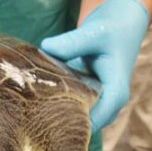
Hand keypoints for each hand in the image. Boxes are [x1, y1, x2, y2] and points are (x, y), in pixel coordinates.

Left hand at [41, 0, 148, 131]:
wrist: (121, 25)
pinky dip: (56, 103)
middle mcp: (109, 104)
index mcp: (115, 93)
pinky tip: (37, 96)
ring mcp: (99, 104)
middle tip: (29, 114)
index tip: (42, 119)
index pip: (93, 121)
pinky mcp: (88, 99)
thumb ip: (72, 42)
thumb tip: (45, 47)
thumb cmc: (112, 29)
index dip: (69, 124)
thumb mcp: (94, 33)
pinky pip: (70, 107)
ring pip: (75, 118)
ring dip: (55, 113)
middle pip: (82, 125)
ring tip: (30, 107)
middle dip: (57, 122)